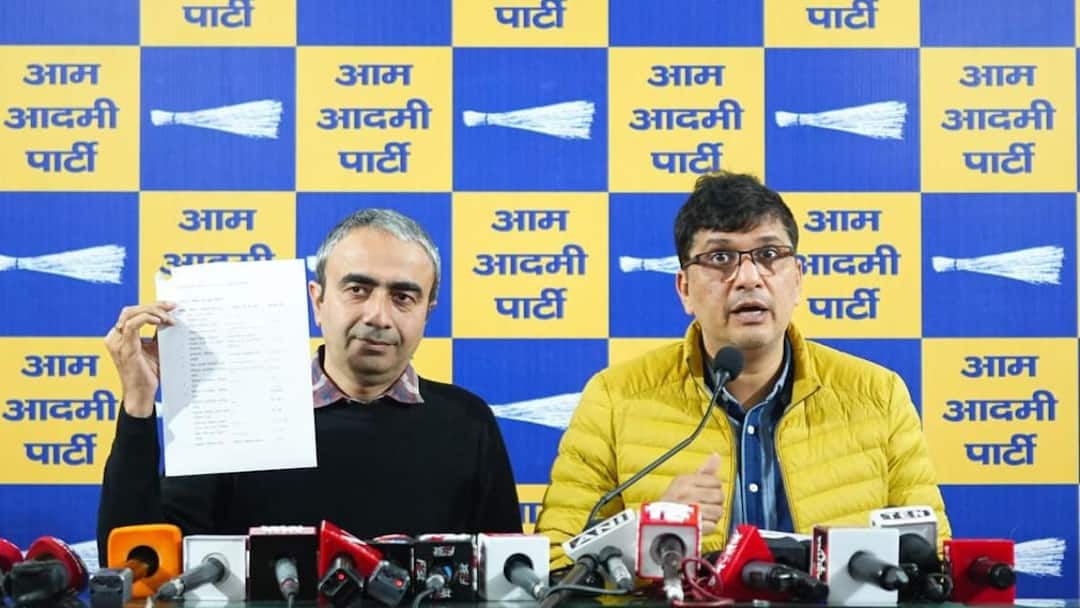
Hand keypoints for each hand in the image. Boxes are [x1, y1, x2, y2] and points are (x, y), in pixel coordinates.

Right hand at [104, 302, 175, 417]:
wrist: (143, 394)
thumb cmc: (149, 374)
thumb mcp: (156, 349)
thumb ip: (159, 334)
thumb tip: (171, 318)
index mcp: (120, 336)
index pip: (133, 313)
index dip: (152, 306)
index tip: (171, 306)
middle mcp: (114, 337)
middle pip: (131, 310)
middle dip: (154, 305)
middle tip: (173, 307)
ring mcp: (117, 343)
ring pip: (131, 314)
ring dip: (153, 311)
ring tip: (169, 318)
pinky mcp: (124, 349)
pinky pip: (132, 325)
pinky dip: (147, 319)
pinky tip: (160, 322)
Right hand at [660, 453, 724, 533]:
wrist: (656, 522)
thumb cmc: (673, 501)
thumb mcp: (684, 482)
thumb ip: (703, 470)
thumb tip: (716, 455)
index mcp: (685, 480)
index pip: (716, 482)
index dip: (714, 488)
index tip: (705, 493)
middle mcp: (685, 493)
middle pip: (719, 496)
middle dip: (715, 502)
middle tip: (705, 505)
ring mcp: (688, 510)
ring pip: (718, 511)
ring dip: (713, 516)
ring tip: (702, 515)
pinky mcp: (692, 526)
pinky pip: (713, 525)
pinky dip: (708, 527)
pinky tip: (700, 524)